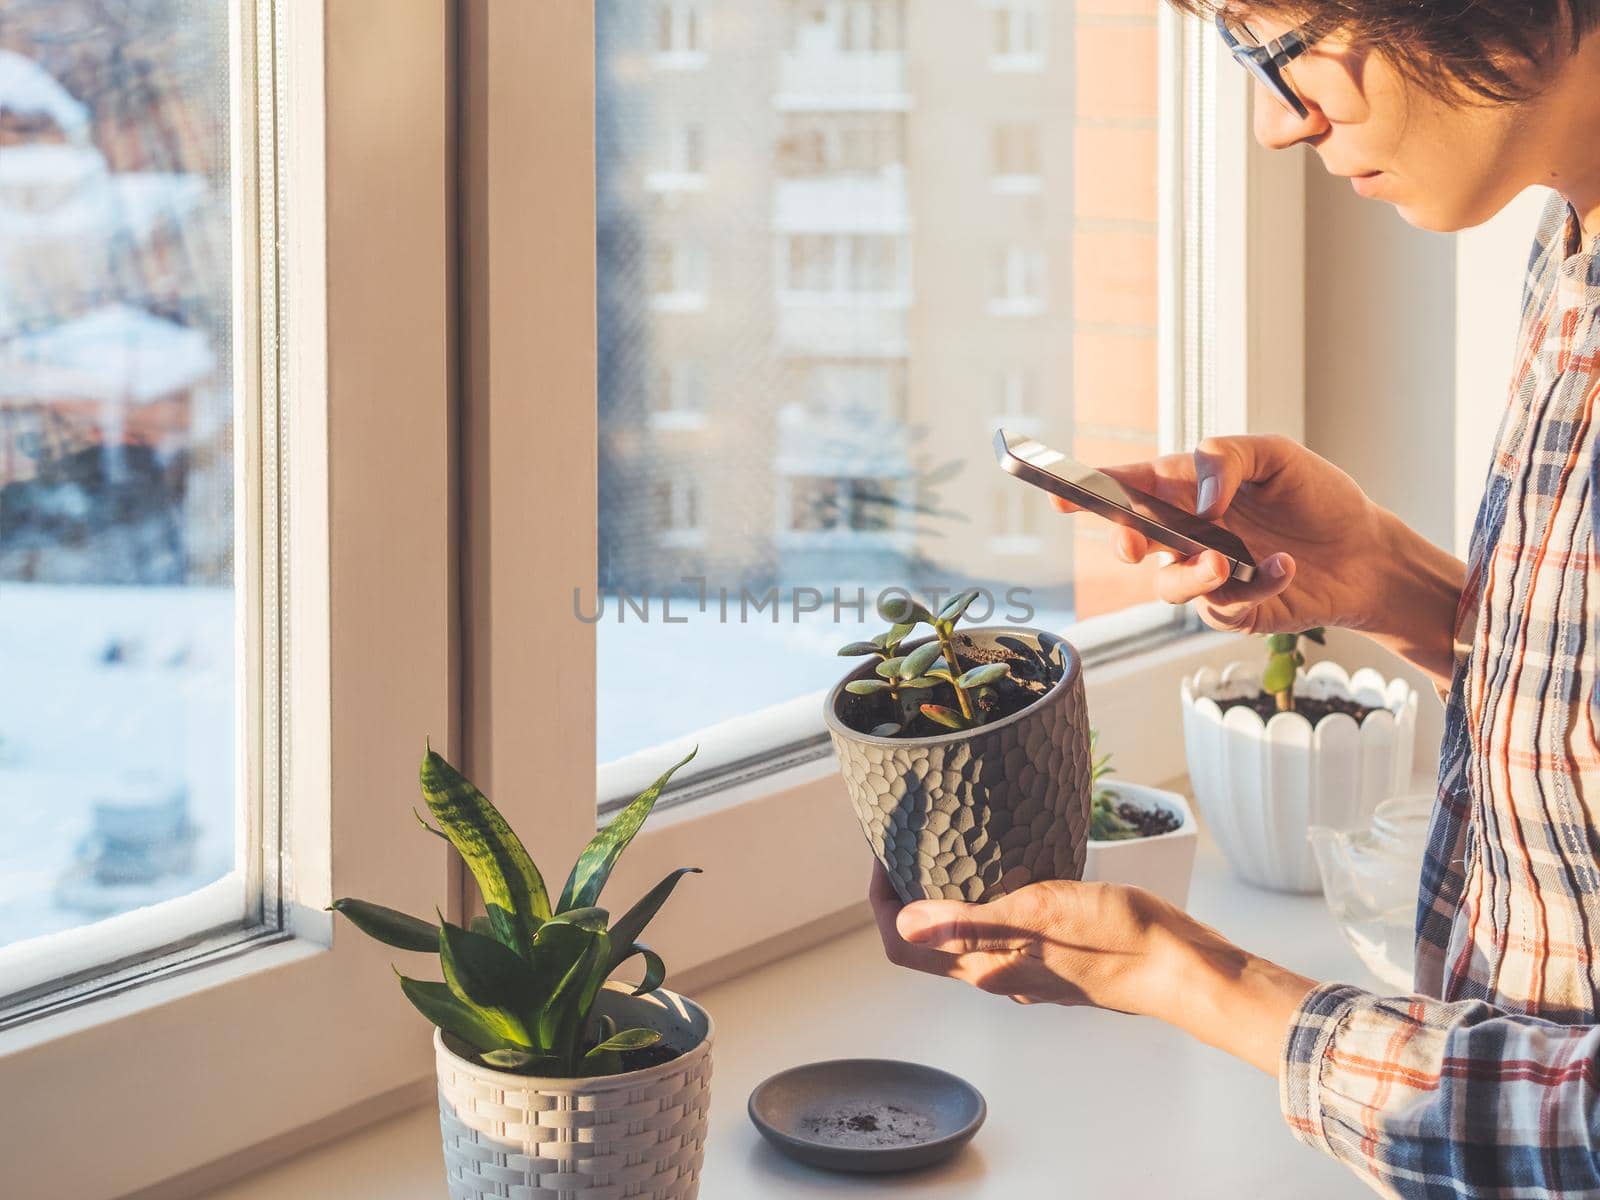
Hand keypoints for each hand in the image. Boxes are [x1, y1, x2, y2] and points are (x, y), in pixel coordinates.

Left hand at [868, 862, 1175, 1011]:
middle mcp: (998, 972)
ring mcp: (1026, 967)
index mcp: (985, 966)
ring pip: (965, 936)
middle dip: (905, 896)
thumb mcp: (1036, 916)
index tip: (880, 857)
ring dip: (943, 898)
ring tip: (945, 849)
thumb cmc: (1114, 938)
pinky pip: (1001, 930)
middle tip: (905, 847)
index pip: (903, 946)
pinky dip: (983, 900)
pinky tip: (1003, 867)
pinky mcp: (1053, 955)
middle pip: (927, 942)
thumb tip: (903, 922)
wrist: (1177, 965)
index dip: (880, 903)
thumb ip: (970, 921)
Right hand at [1052, 434, 1388, 636]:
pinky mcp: (1233, 611)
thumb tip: (1200, 503)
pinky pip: (1225, 606)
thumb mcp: (1276, 453)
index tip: (1056, 492)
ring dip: (1191, 575)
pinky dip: (1257, 584)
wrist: (1368, 551)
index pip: (1125, 487)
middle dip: (1122, 544)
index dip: (1085, 490)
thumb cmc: (1316, 497)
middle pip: (1130, 542)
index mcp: (1184, 490)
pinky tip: (1285, 566)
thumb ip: (1227, 458)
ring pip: (1168, 585)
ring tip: (1226, 563)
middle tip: (1135, 545)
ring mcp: (1205, 576)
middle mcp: (1184, 535)